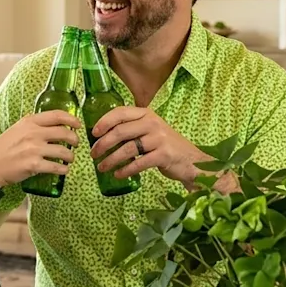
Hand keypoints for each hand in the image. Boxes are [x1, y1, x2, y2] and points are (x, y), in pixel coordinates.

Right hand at [0, 109, 80, 187]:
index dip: (71, 119)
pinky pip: (57, 167)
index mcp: (29, 122)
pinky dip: (64, 170)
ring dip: (71, 156)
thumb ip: (32, 126)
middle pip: (64, 133)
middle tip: (76, 143)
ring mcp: (34, 149)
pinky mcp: (34, 165)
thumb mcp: (16, 129)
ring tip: (70, 159)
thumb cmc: (2, 148)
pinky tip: (64, 170)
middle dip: (75, 139)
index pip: (57, 115)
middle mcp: (33, 133)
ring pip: (64, 151)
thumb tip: (51, 125)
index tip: (78, 124)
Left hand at [90, 107, 211, 186]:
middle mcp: (153, 123)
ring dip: (111, 159)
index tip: (93, 133)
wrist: (192, 161)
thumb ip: (132, 130)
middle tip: (93, 154)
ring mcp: (159, 139)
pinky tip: (118, 174)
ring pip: (128, 148)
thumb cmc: (166, 146)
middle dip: (103, 144)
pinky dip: (126, 170)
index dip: (104, 121)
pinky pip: (139, 163)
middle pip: (121, 131)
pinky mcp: (164, 155)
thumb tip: (103, 136)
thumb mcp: (150, 131)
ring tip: (102, 168)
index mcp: (147, 114)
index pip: (121, 112)